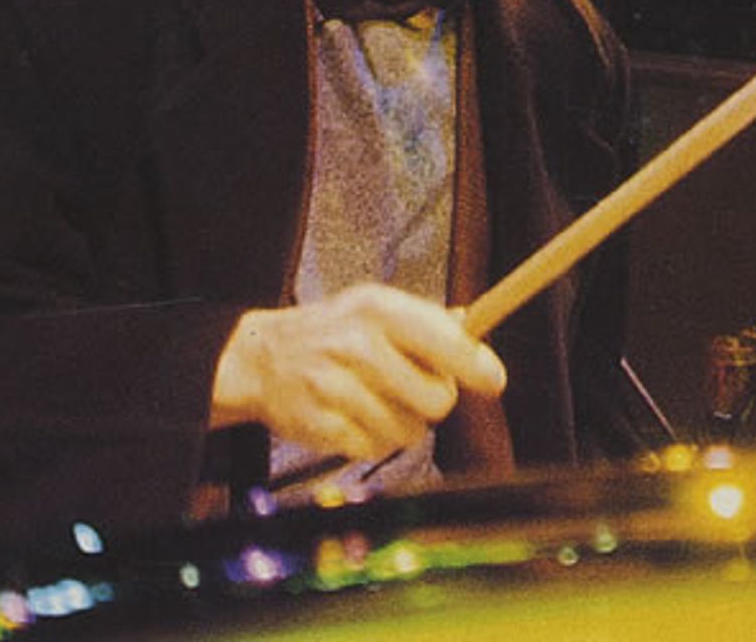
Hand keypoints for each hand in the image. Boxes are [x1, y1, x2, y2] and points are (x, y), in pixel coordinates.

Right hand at [210, 283, 505, 462]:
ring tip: (377, 399)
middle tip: (414, 388)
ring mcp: (337, 387)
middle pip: (437, 398)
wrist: (262, 357)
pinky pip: (376, 448)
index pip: (443, 340)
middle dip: (436, 400)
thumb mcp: (374, 306)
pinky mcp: (322, 426)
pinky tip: (355, 415)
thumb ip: (425, 321)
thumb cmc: (333, 330)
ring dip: (403, 423)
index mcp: (378, 308)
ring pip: (410, 431)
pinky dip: (374, 439)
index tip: (493, 379)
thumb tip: (474, 330)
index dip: (476, 364)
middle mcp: (358, 344)